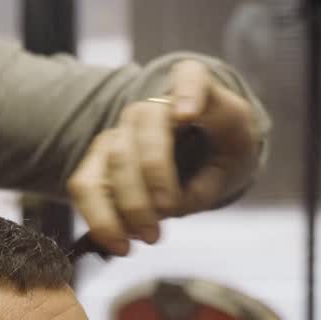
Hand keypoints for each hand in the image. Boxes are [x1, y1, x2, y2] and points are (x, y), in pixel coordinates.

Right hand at [67, 59, 260, 254]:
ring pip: (111, 158)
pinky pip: (85, 184)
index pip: (191, 76)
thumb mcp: (236, 160)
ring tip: (145, 240)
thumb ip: (210, 181)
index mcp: (196, 91)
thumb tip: (168, 207)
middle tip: (169, 224)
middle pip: (144, 129)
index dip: (187, 92)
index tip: (186, 115)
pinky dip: (98, 216)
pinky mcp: (99, 159)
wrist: (196, 153)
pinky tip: (118, 243)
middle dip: (152, 180)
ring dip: (125, 204)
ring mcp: (122, 130)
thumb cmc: (221, 151)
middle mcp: (152, 106)